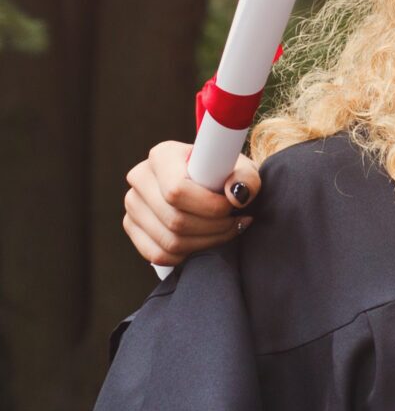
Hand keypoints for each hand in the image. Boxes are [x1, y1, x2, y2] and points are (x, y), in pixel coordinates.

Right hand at [124, 139, 257, 266]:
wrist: (209, 185)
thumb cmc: (225, 175)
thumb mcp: (242, 170)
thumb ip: (246, 178)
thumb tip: (237, 195)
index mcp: (162, 156)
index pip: (177, 191)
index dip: (210, 206)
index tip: (232, 206)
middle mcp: (140, 177)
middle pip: (175, 220)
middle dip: (214, 227)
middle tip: (235, 221)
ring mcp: (132, 204)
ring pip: (169, 241)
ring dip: (206, 242)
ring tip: (226, 229)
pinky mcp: (132, 226)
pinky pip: (158, 254)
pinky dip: (187, 254)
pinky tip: (204, 240)